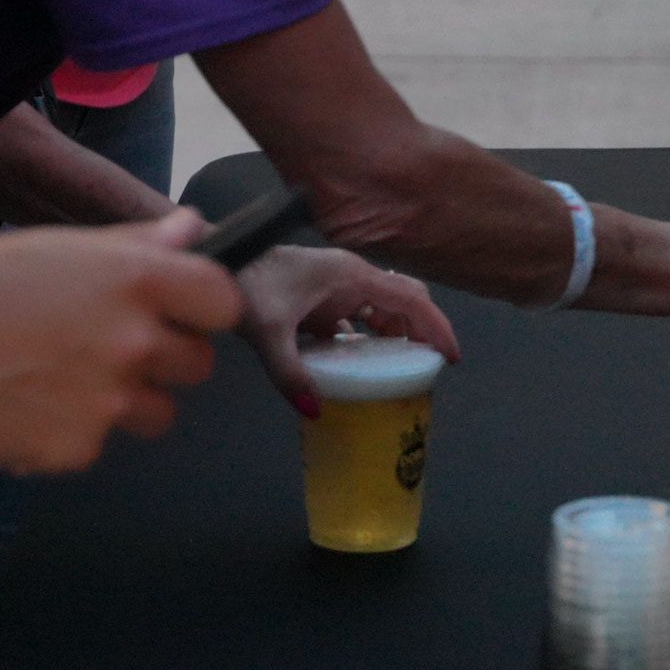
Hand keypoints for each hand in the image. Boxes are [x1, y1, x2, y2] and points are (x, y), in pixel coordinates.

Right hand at [0, 209, 242, 473]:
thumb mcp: (66, 247)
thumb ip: (139, 244)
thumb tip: (195, 228)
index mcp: (140, 282)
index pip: (224, 302)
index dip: (208, 309)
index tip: (187, 313)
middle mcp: (137, 343)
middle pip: (198, 364)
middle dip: (167, 358)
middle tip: (116, 347)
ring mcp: (111, 401)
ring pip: (158, 412)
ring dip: (129, 400)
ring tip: (70, 378)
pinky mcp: (80, 447)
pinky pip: (100, 442)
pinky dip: (74, 430)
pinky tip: (34, 404)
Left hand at [236, 246, 459, 415]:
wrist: (218, 260)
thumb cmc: (244, 283)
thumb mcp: (266, 331)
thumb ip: (289, 372)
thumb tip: (313, 410)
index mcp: (352, 276)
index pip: (411, 299)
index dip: (436, 326)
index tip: (451, 356)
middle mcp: (351, 277)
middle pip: (404, 300)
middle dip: (421, 331)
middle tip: (428, 365)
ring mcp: (336, 286)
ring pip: (382, 308)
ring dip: (395, 334)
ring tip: (400, 369)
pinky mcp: (321, 297)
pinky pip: (358, 316)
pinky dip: (368, 337)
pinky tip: (359, 364)